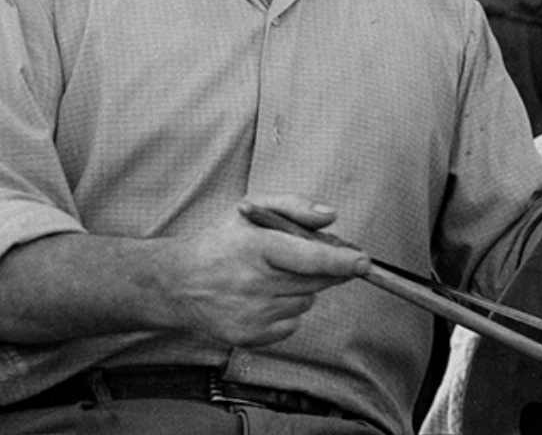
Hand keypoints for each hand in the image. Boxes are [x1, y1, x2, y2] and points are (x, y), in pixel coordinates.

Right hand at [165, 194, 367, 346]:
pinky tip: (261, 298)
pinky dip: (285, 311)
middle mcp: (253, 282)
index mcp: (255, 247)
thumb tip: (331, 216)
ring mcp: (251, 313)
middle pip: (316, 281)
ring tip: (268, 278)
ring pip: (306, 302)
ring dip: (299, 289)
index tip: (363, 262)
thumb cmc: (219, 243)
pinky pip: (292, 324)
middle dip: (322, 269)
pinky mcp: (250, 336)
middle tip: (301, 258)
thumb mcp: (250, 211)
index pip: (309, 257)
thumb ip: (293, 206)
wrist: (178, 284)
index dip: (341, 261)